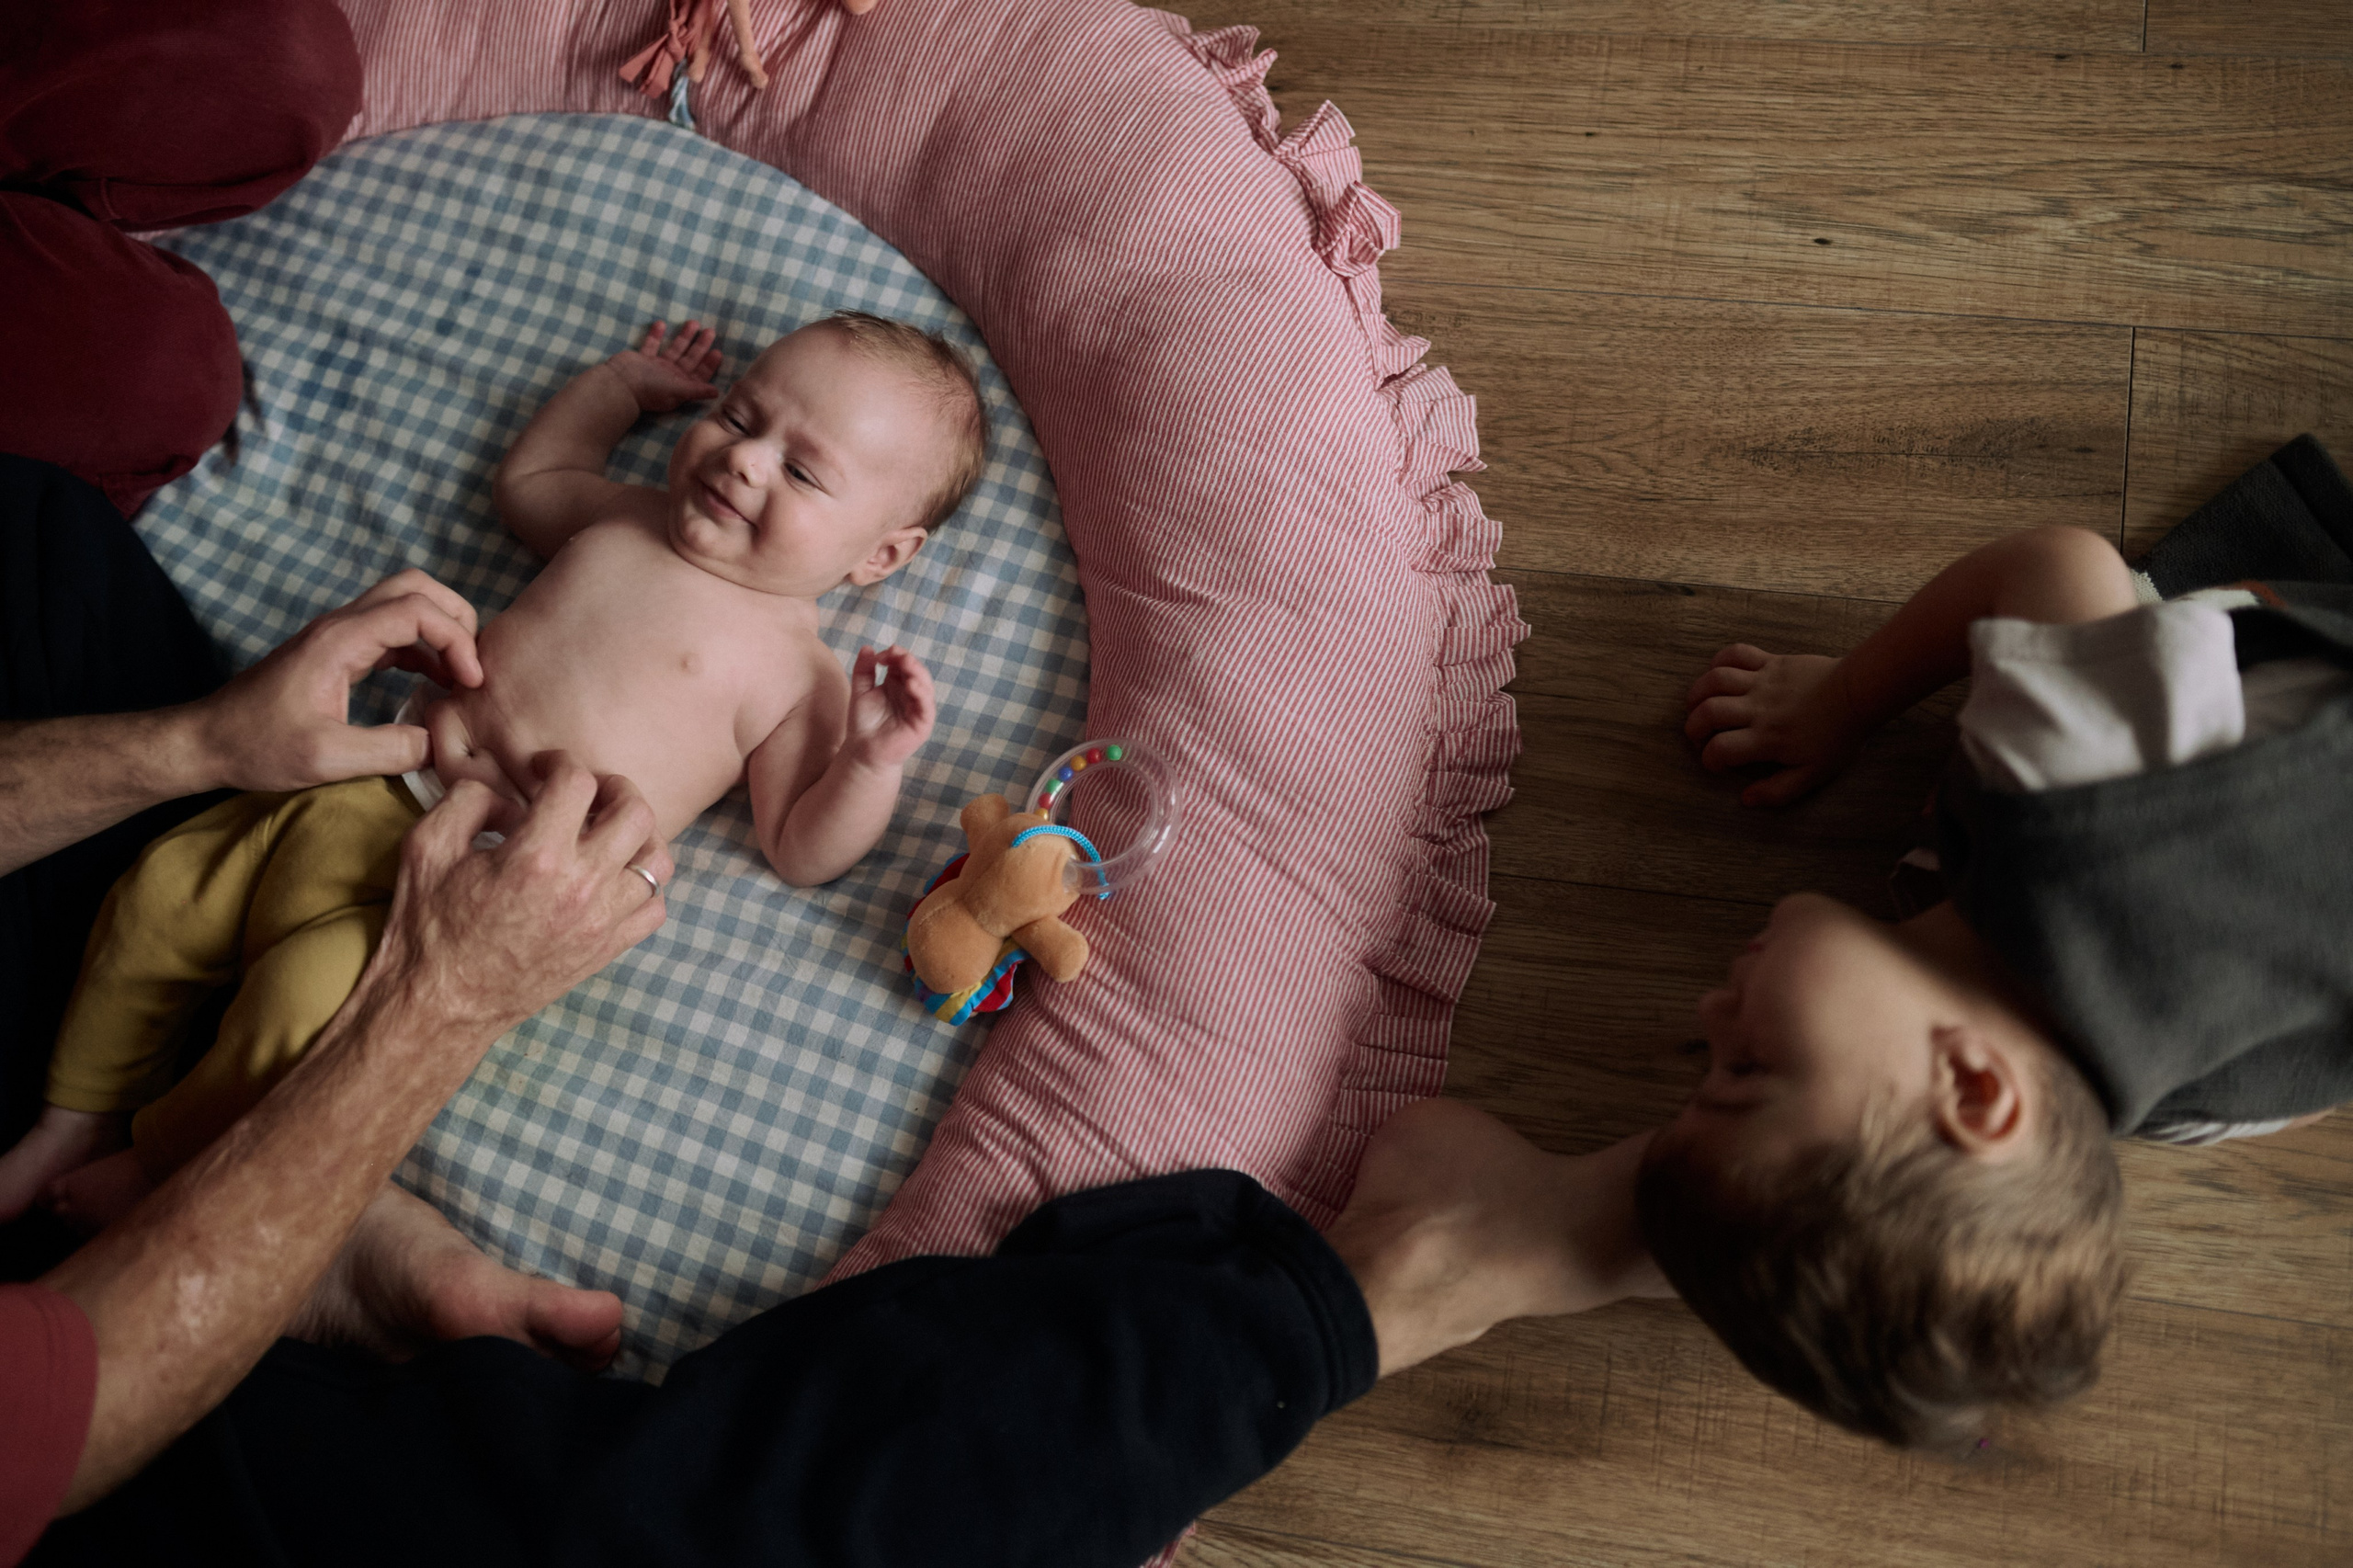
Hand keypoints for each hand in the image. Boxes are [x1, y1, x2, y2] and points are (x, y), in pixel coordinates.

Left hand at [195, 569, 482, 792]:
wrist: (207, 741)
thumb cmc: (257, 745)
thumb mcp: (327, 759)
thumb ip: (390, 750)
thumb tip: (440, 744)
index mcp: (340, 640)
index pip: (417, 611)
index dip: (456, 641)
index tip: (471, 683)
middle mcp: (341, 626)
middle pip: (414, 587)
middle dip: (455, 617)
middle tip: (472, 663)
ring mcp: (339, 635)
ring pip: (405, 603)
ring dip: (441, 630)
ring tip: (461, 676)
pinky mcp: (338, 651)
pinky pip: (392, 632)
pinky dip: (423, 649)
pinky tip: (436, 683)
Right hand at [363, 754, 672, 1038]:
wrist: (440, 1002)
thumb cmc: (429, 926)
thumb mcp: (426, 846)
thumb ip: (469, 800)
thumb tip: (511, 796)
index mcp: (537, 857)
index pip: (578, 783)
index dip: (560, 762)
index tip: (544, 769)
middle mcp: (581, 887)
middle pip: (635, 813)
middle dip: (614, 788)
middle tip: (588, 791)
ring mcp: (601, 922)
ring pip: (658, 861)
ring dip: (638, 837)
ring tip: (607, 832)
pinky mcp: (607, 950)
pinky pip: (655, 908)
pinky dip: (643, 886)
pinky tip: (613, 877)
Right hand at [603, 320, 722, 413]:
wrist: (621, 385)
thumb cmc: (651, 389)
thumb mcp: (678, 391)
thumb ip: (696, 390)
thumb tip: (717, 392)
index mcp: (681, 386)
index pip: (699, 374)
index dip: (709, 364)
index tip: (717, 351)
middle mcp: (671, 377)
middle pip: (689, 359)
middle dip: (700, 346)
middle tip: (710, 331)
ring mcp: (657, 368)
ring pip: (674, 350)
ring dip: (684, 337)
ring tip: (693, 322)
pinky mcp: (643, 359)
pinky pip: (651, 345)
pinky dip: (656, 335)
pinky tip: (662, 323)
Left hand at [843, 646, 935, 768]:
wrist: (863, 750)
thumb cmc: (863, 723)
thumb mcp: (860, 691)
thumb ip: (863, 670)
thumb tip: (868, 647)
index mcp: (897, 684)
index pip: (902, 664)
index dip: (895, 656)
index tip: (881, 654)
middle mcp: (910, 693)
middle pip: (916, 671)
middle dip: (908, 660)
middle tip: (896, 654)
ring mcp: (918, 707)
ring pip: (925, 685)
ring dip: (917, 672)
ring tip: (906, 663)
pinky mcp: (923, 722)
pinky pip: (926, 705)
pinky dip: (921, 693)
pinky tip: (911, 684)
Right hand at [1682, 645, 1862, 806]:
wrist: (1859, 694)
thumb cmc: (1838, 736)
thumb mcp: (1813, 775)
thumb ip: (1778, 791)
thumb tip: (1746, 799)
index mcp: (1766, 739)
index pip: (1719, 749)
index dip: (1709, 760)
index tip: (1717, 763)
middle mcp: (1758, 708)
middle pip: (1707, 712)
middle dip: (1693, 727)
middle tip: (1698, 736)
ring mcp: (1763, 681)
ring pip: (1714, 680)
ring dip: (1697, 694)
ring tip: (1696, 706)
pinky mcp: (1770, 661)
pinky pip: (1736, 654)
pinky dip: (1719, 660)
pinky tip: (1716, 673)